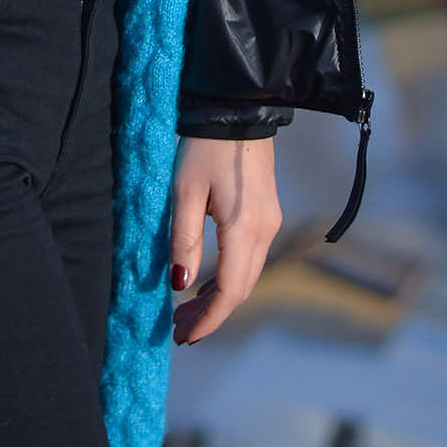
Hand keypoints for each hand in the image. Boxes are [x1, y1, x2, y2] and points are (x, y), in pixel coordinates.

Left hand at [168, 135, 281, 345]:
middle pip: (240, 289)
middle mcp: (265, 232)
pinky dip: (228, 278)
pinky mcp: (266, 214)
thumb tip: (180, 284)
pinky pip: (250, 259)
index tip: (185, 337)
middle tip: (177, 330)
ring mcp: (269, 223)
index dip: (209, 319)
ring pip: (246, 276)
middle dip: (210, 314)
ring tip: (185, 311)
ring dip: (218, 298)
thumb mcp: (184, 190)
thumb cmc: (205, 147)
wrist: (239, 109)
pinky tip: (206, 282)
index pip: (230, 291)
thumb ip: (183, 238)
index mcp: (245, 228)